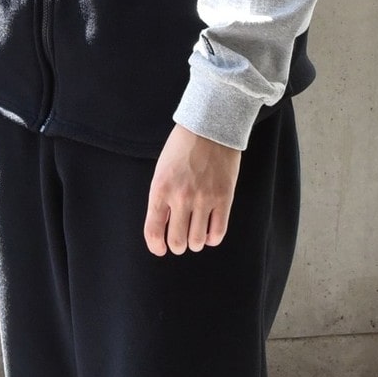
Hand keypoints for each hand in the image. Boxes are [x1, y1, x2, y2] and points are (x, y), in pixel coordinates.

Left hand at [144, 124, 241, 256]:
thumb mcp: (161, 171)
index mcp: (160, 189)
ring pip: (197, 241)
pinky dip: (212, 238)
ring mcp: (203, 199)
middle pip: (177, 241)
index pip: (153, 231)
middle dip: (177, 246)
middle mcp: (180, 197)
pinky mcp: (224, 198)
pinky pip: (218, 232)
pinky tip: (209, 233)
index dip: (156, 246)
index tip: (160, 249)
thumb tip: (164, 228)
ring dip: (195, 243)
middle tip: (180, 240)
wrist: (209, 128)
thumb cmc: (182, 148)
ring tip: (195, 235)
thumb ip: (161, 199)